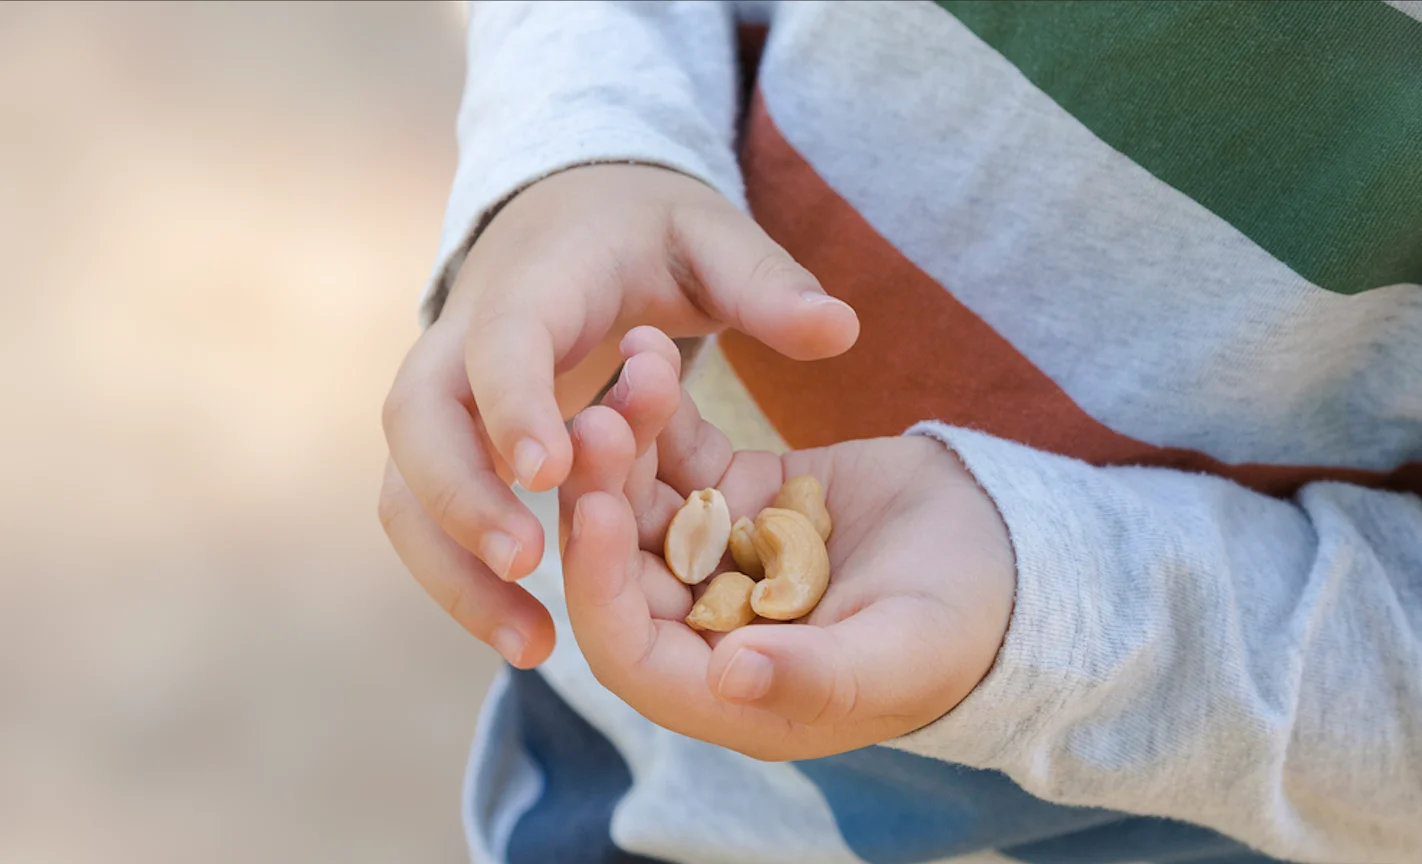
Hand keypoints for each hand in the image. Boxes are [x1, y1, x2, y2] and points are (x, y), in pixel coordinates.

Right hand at [378, 165, 858, 666]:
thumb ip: (767, 284)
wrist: (569, 216)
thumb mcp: (711, 237)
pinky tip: (527, 635)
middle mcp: (464, 338)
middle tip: (531, 566)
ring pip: (405, 487)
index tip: (551, 472)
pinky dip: (461, 577)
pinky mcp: (451, 442)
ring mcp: (446, 394)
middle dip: (462, 498)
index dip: (516, 403)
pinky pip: (426, 516)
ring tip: (531, 644)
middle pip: (419, 423)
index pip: (502, 340)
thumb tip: (841, 329)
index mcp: (534, 282)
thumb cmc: (647, 231)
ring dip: (452, 568)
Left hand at [558, 327, 1015, 759]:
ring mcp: (717, 555)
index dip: (603, 589)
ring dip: (627, 441)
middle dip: (603, 496)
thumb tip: (726, 679)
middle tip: (596, 422)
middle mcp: (705, 625)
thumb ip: (816, 677)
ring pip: (644, 500)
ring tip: (632, 370)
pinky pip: (683, 453)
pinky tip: (651, 349)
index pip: (632, 650)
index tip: (600, 515)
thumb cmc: (965, 629)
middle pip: (624, 564)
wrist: (1008, 551)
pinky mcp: (737, 494)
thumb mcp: (900, 656)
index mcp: (729, 688)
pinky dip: (665, 409)